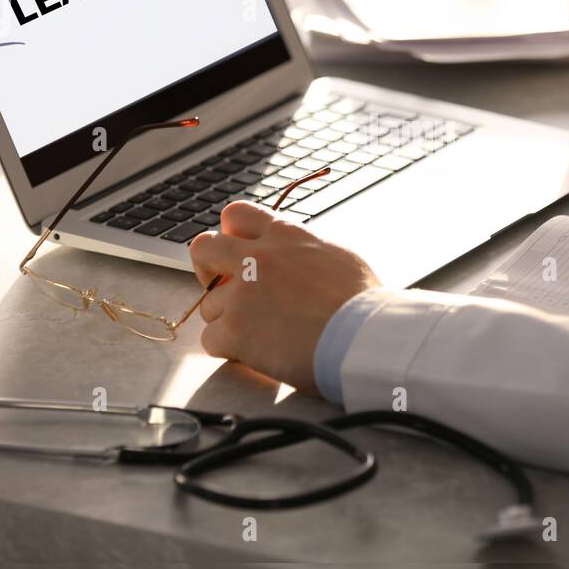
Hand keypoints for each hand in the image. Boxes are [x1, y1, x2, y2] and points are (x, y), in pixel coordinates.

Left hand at [187, 202, 379, 394]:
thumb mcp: (336, 256)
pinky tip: (256, 353)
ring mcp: (242, 293)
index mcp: (285, 235)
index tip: (239, 253)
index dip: (231, 235)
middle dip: (207, 269)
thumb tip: (295, 259)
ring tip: (261, 334)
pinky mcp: (235, 330)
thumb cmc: (362, 303)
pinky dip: (229, 350)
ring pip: (209, 304)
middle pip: (204, 248)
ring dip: (228, 320)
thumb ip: (304, 251)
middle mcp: (257, 258)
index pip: (236, 214)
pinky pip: (210, 340)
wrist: (365, 336)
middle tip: (223, 289)